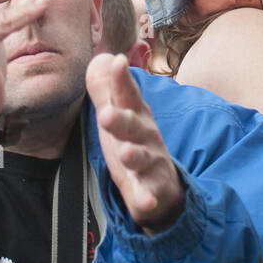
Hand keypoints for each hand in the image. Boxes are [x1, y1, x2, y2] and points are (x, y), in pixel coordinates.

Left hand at [86, 53, 184, 232]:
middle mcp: (146, 137)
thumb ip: (106, 90)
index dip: (121, 79)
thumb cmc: (136, 145)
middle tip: (105, 114)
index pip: (127, 95)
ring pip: (142, 158)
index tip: (116, 61)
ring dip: (134, 156)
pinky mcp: (151, 190)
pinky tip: (144, 202)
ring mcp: (151, 164)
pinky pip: (148, 195)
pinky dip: (147, 198)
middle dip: (121, 119)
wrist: (164, 188)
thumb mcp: (121, 117)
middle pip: (133, 125)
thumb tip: (99, 60)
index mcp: (135, 116)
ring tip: (125, 153)